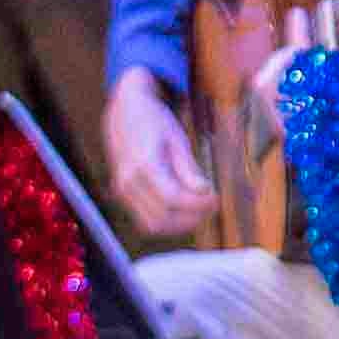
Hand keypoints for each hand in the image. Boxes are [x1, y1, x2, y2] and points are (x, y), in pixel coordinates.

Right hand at [104, 76, 212, 243]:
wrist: (123, 113)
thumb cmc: (153, 122)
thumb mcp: (176, 139)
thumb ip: (188, 168)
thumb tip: (205, 191)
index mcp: (143, 165)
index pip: (173, 198)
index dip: (198, 204)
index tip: (217, 198)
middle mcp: (128, 182)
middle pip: (162, 217)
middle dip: (191, 217)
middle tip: (211, 207)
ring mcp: (122, 191)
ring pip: (152, 225)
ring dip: (178, 224)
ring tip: (200, 210)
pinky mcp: (123, 196)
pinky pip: (144, 220)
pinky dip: (166, 221)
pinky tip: (184, 210)